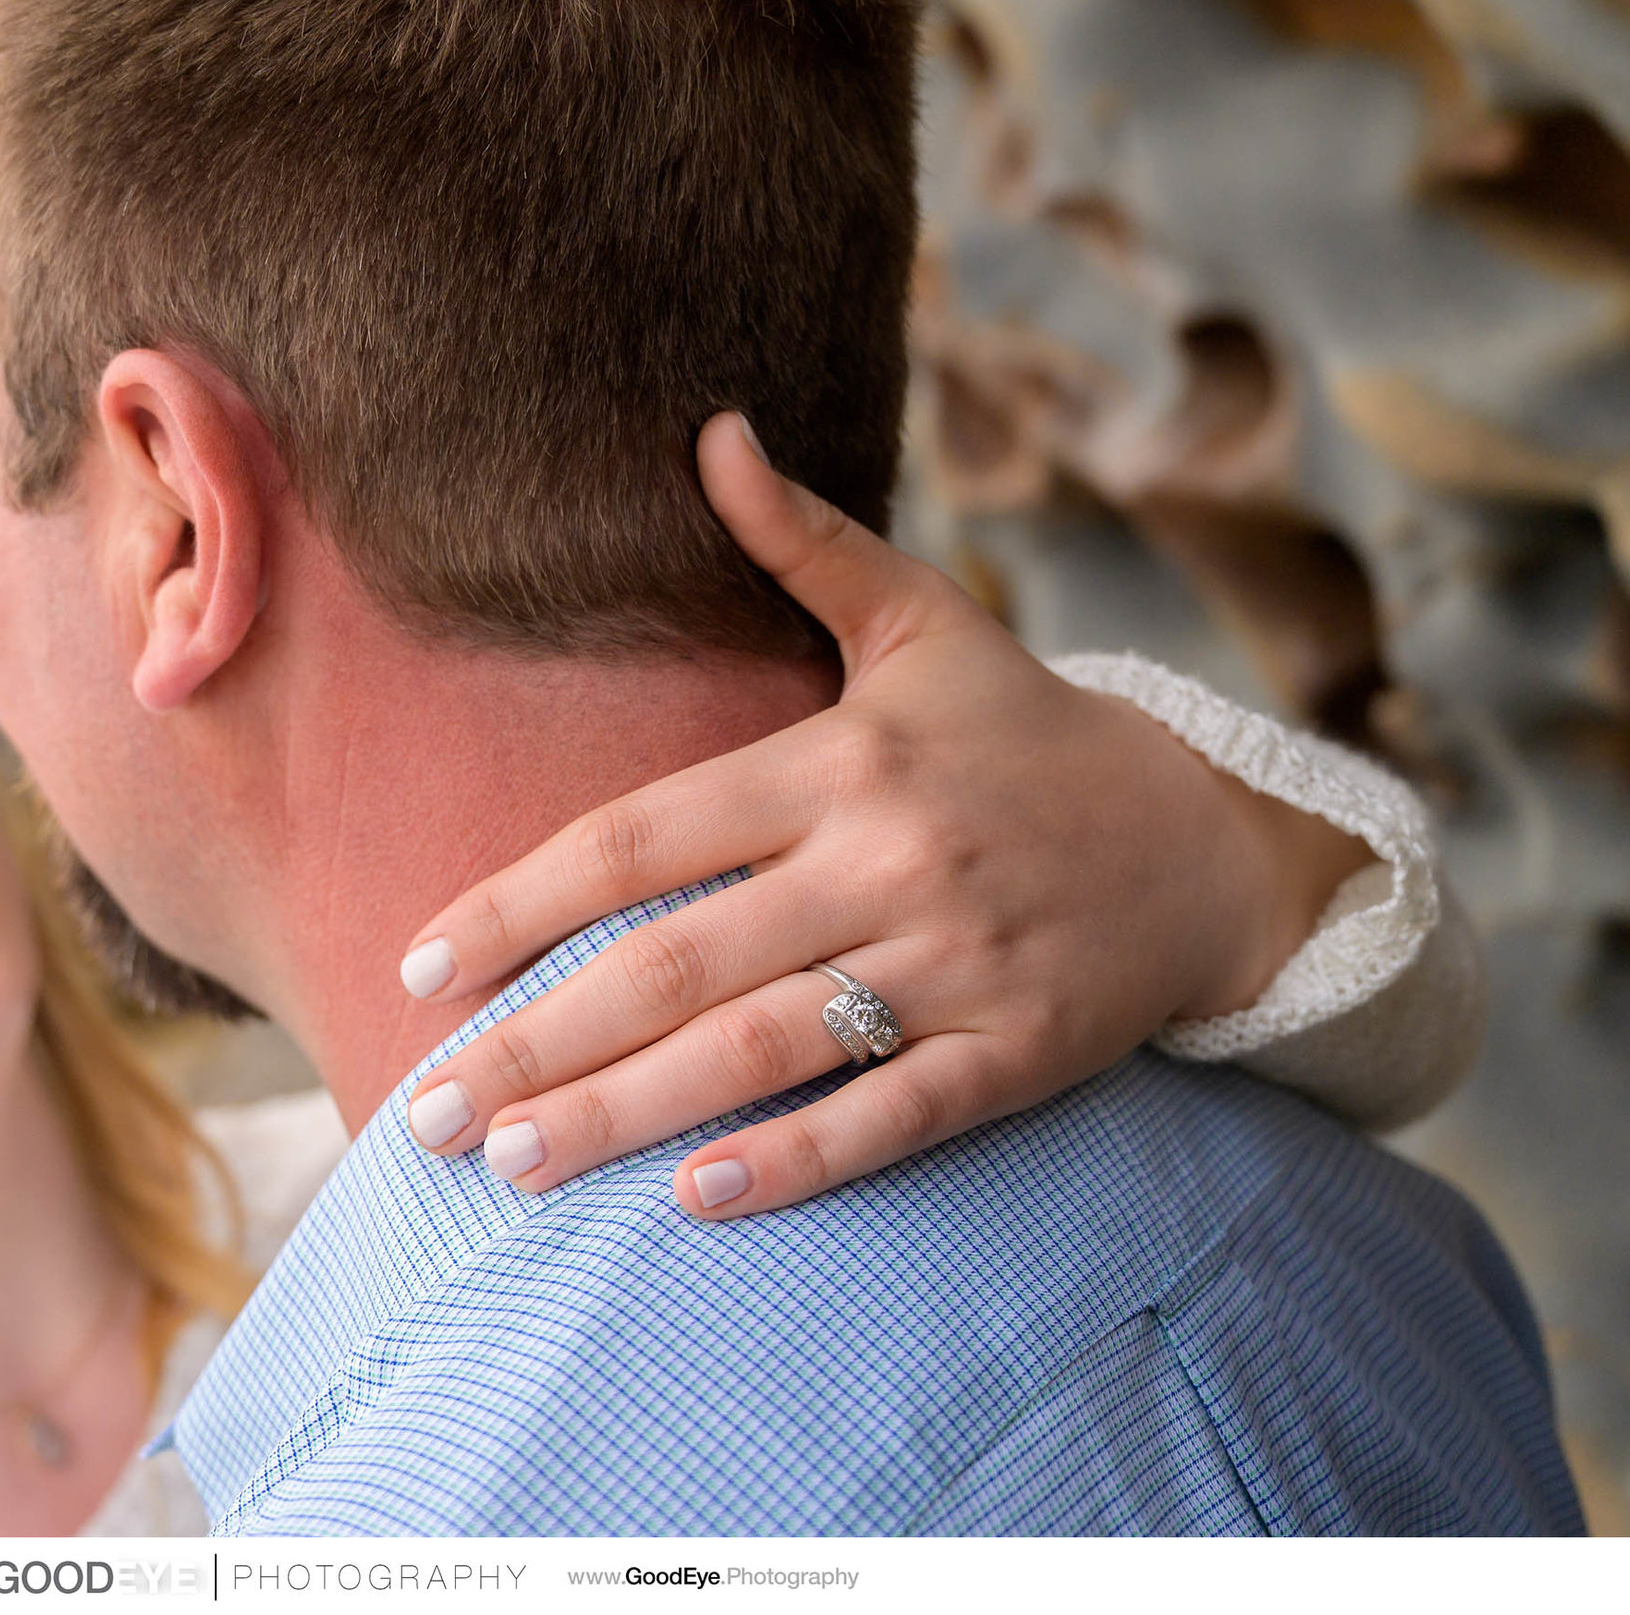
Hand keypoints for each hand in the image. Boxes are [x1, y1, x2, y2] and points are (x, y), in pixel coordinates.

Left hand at [399, 414, 1370, 1216]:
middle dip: (540, 1045)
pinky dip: (797, 1158)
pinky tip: (695, 1199)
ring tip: (515, 1166)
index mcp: (840, 761)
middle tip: (427, 1116)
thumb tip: (712, 431)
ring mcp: (955, 962)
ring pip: (764, 1049)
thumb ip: (801, 541)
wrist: (1210, 837)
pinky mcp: (1018, 1051)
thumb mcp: (922, 621)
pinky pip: (892, 1114)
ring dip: (627, 1114)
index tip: (419, 973)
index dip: (519, 906)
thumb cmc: (1026, 732)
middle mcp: (886, 861)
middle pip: (678, 962)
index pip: (639, 839)